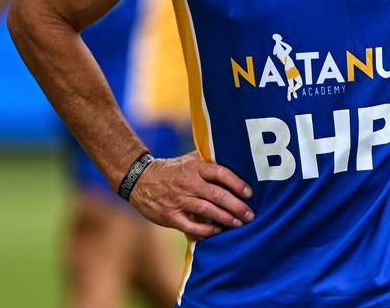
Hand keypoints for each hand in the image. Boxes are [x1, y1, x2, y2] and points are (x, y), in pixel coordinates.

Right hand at [129, 152, 254, 239]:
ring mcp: (178, 200)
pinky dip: (206, 231)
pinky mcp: (170, 216)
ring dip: (225, 218)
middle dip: (236, 206)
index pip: (220, 173)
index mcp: (194, 167)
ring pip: (206, 210)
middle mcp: (188, 183)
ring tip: (239, 224)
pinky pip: (191, 226)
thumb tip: (235, 160)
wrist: (139, 180)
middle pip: (216, 194)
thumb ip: (209, 160)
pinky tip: (217, 232)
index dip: (237, 183)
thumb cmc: (172, 170)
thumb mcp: (188, 159)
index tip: (250, 193)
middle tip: (250, 215)